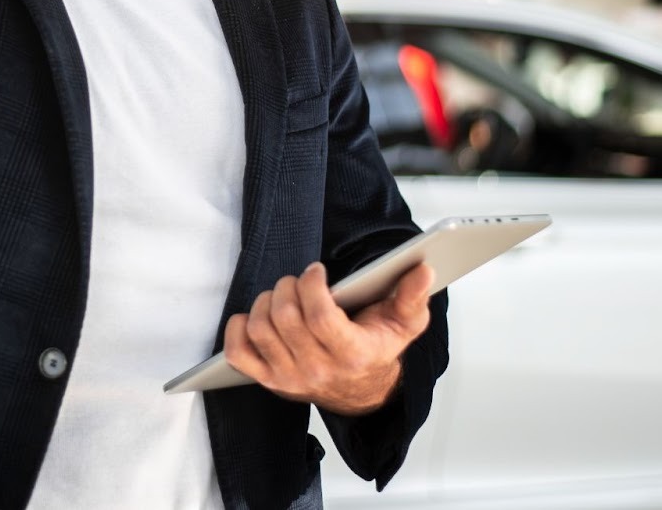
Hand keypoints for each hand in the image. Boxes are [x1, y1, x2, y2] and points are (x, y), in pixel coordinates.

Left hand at [223, 261, 433, 414]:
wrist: (363, 391)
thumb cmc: (378, 348)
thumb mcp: (405, 323)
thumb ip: (413, 296)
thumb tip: (423, 271)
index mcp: (352, 354)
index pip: (319, 316)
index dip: (311, 285)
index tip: (316, 271)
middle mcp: (318, 370)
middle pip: (285, 319)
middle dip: (288, 286)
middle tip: (298, 280)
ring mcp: (290, 378)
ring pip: (260, 329)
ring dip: (266, 302)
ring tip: (283, 295)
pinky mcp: (269, 380)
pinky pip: (238, 353)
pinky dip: (238, 328)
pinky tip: (255, 316)